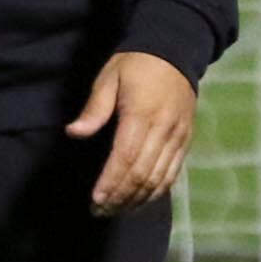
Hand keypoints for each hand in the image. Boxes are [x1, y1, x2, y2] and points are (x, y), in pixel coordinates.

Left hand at [68, 51, 196, 214]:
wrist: (176, 49)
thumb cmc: (135, 64)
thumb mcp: (109, 77)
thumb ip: (94, 108)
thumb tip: (74, 133)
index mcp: (142, 114)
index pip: (126, 157)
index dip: (111, 182)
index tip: (95, 200)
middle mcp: (164, 129)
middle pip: (142, 174)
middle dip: (120, 197)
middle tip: (100, 212)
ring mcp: (178, 137)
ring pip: (159, 179)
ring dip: (137, 199)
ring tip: (116, 211)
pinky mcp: (186, 140)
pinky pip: (173, 174)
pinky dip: (156, 192)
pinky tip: (139, 201)